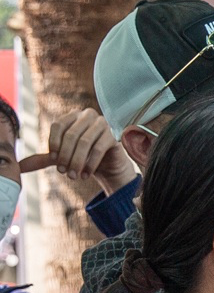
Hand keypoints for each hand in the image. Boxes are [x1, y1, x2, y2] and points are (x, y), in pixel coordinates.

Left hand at [22, 108, 136, 197]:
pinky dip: (90, 163)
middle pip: (71, 134)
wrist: (108, 165)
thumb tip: (20, 166)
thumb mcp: (62, 157)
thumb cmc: (83, 157)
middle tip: (63, 172)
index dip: (54, 142)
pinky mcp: (114, 136)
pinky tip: (85, 174)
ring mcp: (103, 124)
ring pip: (85, 142)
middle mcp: (88, 116)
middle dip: (65, 155)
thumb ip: (45, 158)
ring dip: (77, 161)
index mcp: (73, 116)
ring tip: (73, 176)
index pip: (58, 125)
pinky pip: (99, 149)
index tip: (53, 159)